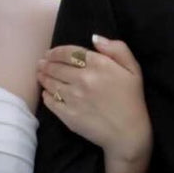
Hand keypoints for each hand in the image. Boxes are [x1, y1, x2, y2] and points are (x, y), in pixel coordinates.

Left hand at [37, 35, 151, 163]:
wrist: (128, 134)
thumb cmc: (132, 100)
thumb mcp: (133, 69)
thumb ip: (117, 49)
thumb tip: (94, 38)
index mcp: (98, 65)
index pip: (69, 53)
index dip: (56, 52)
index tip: (50, 53)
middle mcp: (82, 79)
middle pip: (56, 67)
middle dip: (46, 64)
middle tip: (41, 64)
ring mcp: (73, 97)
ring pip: (50, 82)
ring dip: (43, 77)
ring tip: (40, 75)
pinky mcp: (67, 114)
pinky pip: (50, 101)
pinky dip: (46, 95)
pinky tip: (46, 93)